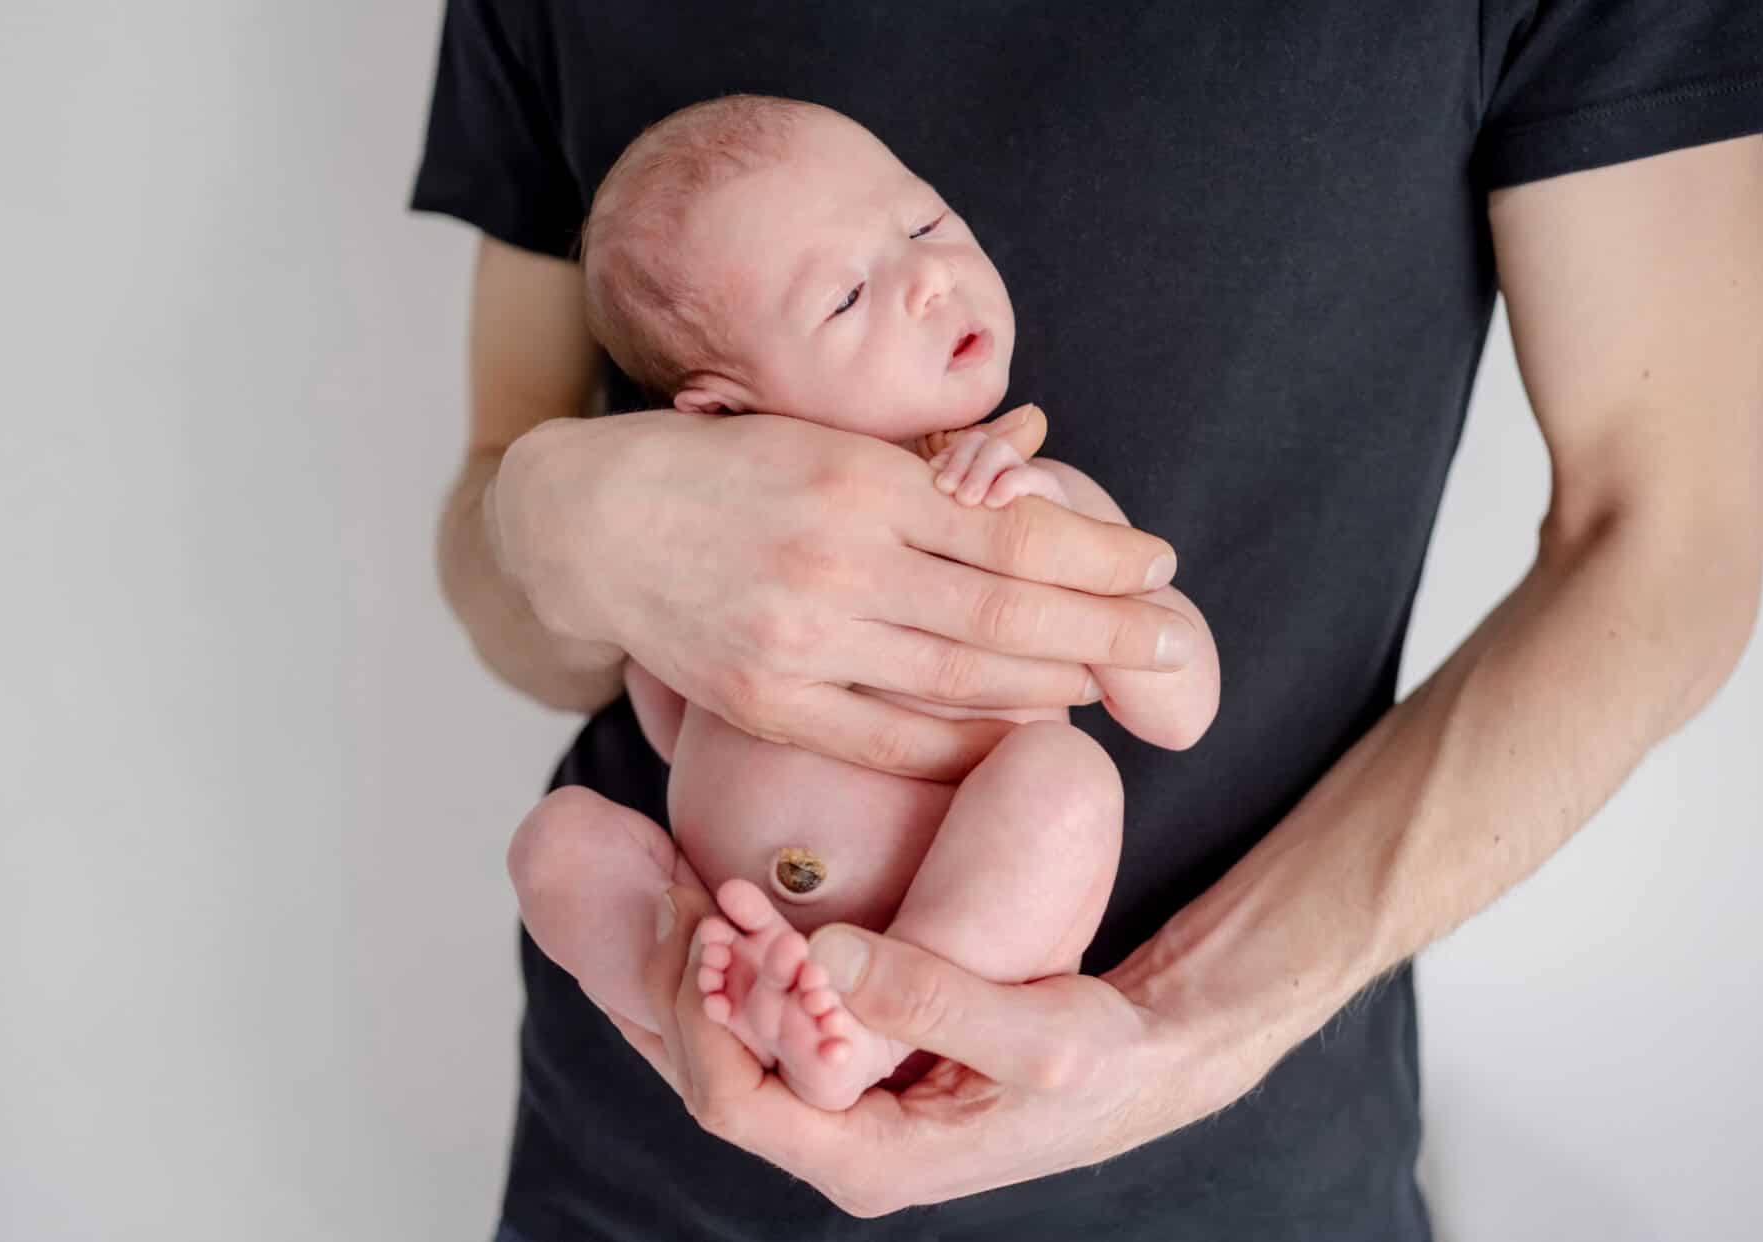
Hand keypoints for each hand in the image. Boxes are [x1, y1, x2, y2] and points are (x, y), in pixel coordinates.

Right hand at [489, 404, 1191, 780]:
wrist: (592, 522)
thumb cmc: (721, 467)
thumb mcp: (823, 436)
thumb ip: (921, 472)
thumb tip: (1029, 482)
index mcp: (860, 480)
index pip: (1012, 527)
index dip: (1096, 552)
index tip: (1156, 562)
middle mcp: (837, 562)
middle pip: (1007, 610)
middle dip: (1105, 626)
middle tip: (1171, 636)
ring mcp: (801, 642)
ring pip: (960, 677)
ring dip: (1052, 683)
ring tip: (1109, 678)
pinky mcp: (768, 704)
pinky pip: (892, 738)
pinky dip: (966, 739)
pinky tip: (1021, 729)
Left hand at [606, 884, 1261, 1216]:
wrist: (1140, 1063)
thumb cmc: (1101, 1060)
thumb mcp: (1039, 1034)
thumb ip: (933, 997)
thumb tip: (822, 956)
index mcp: (869, 1161)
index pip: (733, 1105)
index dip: (701, 1017)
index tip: (711, 928)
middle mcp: (837, 1147)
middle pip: (708, 1075)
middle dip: (679, 984)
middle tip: (673, 884)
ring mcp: (836, 1111)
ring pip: (725, 1049)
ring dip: (697, 971)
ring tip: (675, 880)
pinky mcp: (846, 1070)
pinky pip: (761, 1025)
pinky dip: (733, 967)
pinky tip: (713, 901)